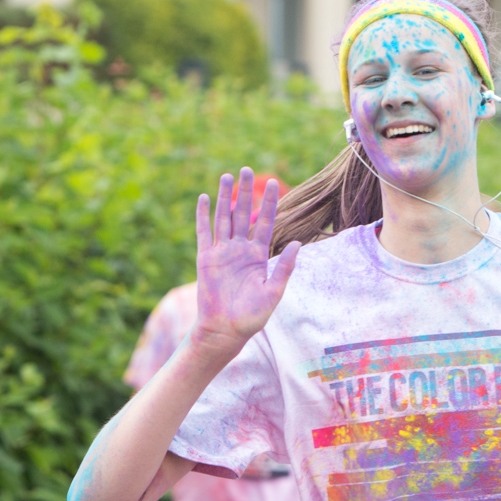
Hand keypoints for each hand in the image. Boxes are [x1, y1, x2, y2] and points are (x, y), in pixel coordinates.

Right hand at [191, 170, 300, 360]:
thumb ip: (283, 267)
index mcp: (258, 255)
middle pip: (243, 214)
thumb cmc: (251, 317)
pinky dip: (203, 215)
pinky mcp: (205, 258)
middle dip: (246, 192)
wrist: (225, 330)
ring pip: (224, 218)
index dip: (268, 203)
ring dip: (226, 197)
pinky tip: (205, 198)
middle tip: (248, 169)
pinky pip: (203, 233)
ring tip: (228, 175)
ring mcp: (221, 252)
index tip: (273, 182)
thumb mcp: (273, 292)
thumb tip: (296, 243)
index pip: (265, 222)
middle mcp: (240, 250)